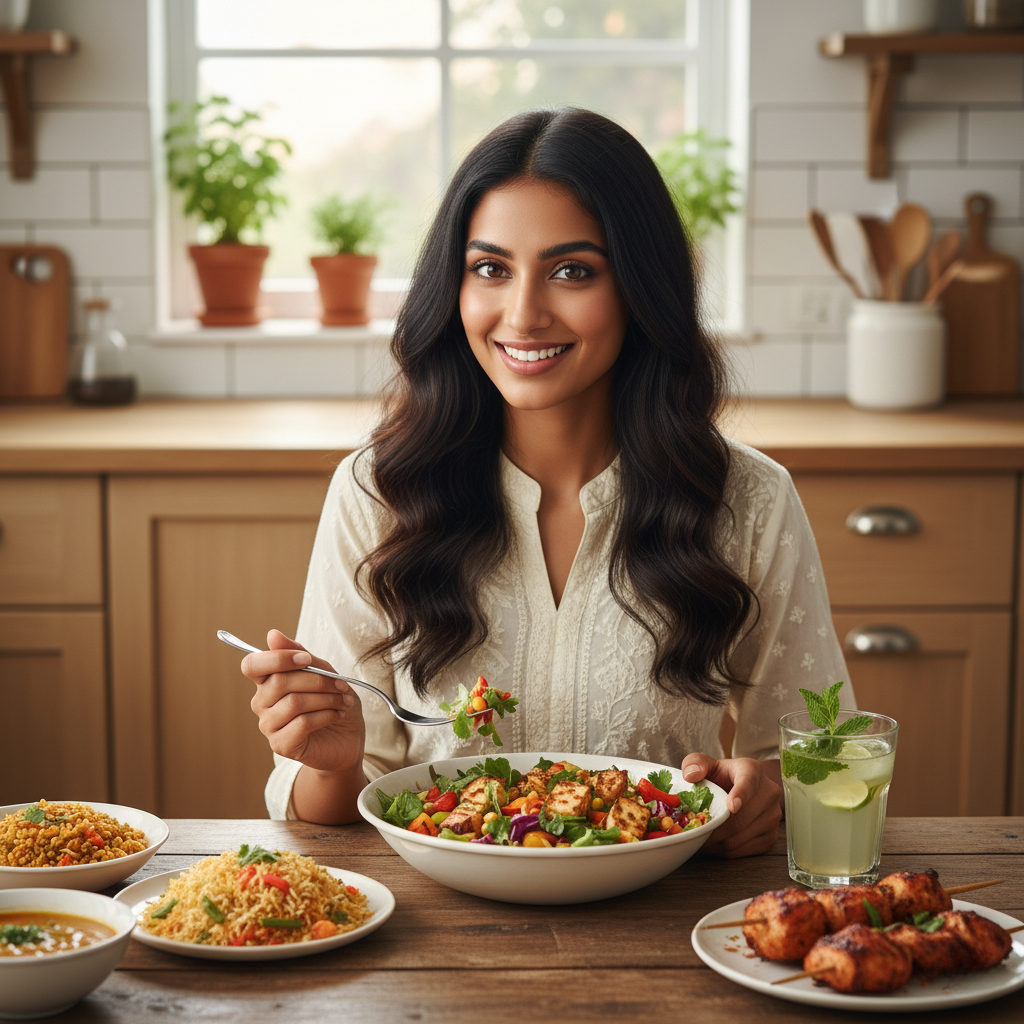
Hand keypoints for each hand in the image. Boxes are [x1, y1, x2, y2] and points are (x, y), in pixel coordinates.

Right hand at [243, 629, 364, 776]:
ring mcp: (268, 725)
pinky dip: (326, 715)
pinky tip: (337, 714)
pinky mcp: (280, 745)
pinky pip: (302, 723)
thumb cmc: (334, 701)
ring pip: (294, 703)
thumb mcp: (324, 671)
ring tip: (344, 701)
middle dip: (318, 680)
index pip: (252, 665)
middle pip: (280, 682)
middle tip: (341, 684)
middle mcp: (261, 703)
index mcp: (267, 681)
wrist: (347, 738)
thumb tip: (272, 635)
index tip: (307, 659)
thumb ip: (300, 653)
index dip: (278, 658)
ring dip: (327, 699)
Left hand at [680, 753, 781, 857]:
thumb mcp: (706, 764)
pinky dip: (726, 851)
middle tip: (693, 835)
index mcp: (752, 770)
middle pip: (741, 818)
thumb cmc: (721, 776)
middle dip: (714, 829)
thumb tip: (690, 776)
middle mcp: (769, 792)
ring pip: (741, 837)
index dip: (740, 795)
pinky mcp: (770, 836)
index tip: (731, 807)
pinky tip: (712, 846)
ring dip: (717, 843)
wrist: (742, 787)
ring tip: (698, 841)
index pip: (748, 782)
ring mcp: (773, 816)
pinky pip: (746, 849)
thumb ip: (695, 763)